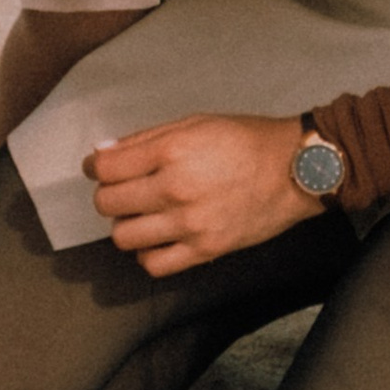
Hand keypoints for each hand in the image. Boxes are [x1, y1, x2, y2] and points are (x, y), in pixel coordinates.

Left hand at [89, 112, 324, 274]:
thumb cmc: (246, 141)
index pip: (106, 168)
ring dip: (126, 225)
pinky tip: (159, 237)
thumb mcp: (193, 124)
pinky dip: (148, 253)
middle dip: (109, 195)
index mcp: (171, 151)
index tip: (99, 169)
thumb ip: (144, 139)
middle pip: (108, 204)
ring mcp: (190, 224)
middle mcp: (176, 188)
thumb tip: (104, 153)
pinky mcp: (206, 250)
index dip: (95, 168)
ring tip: (142, 214)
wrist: (294, 170)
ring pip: (124, 237)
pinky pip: (154, 264)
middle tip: (124, 189)